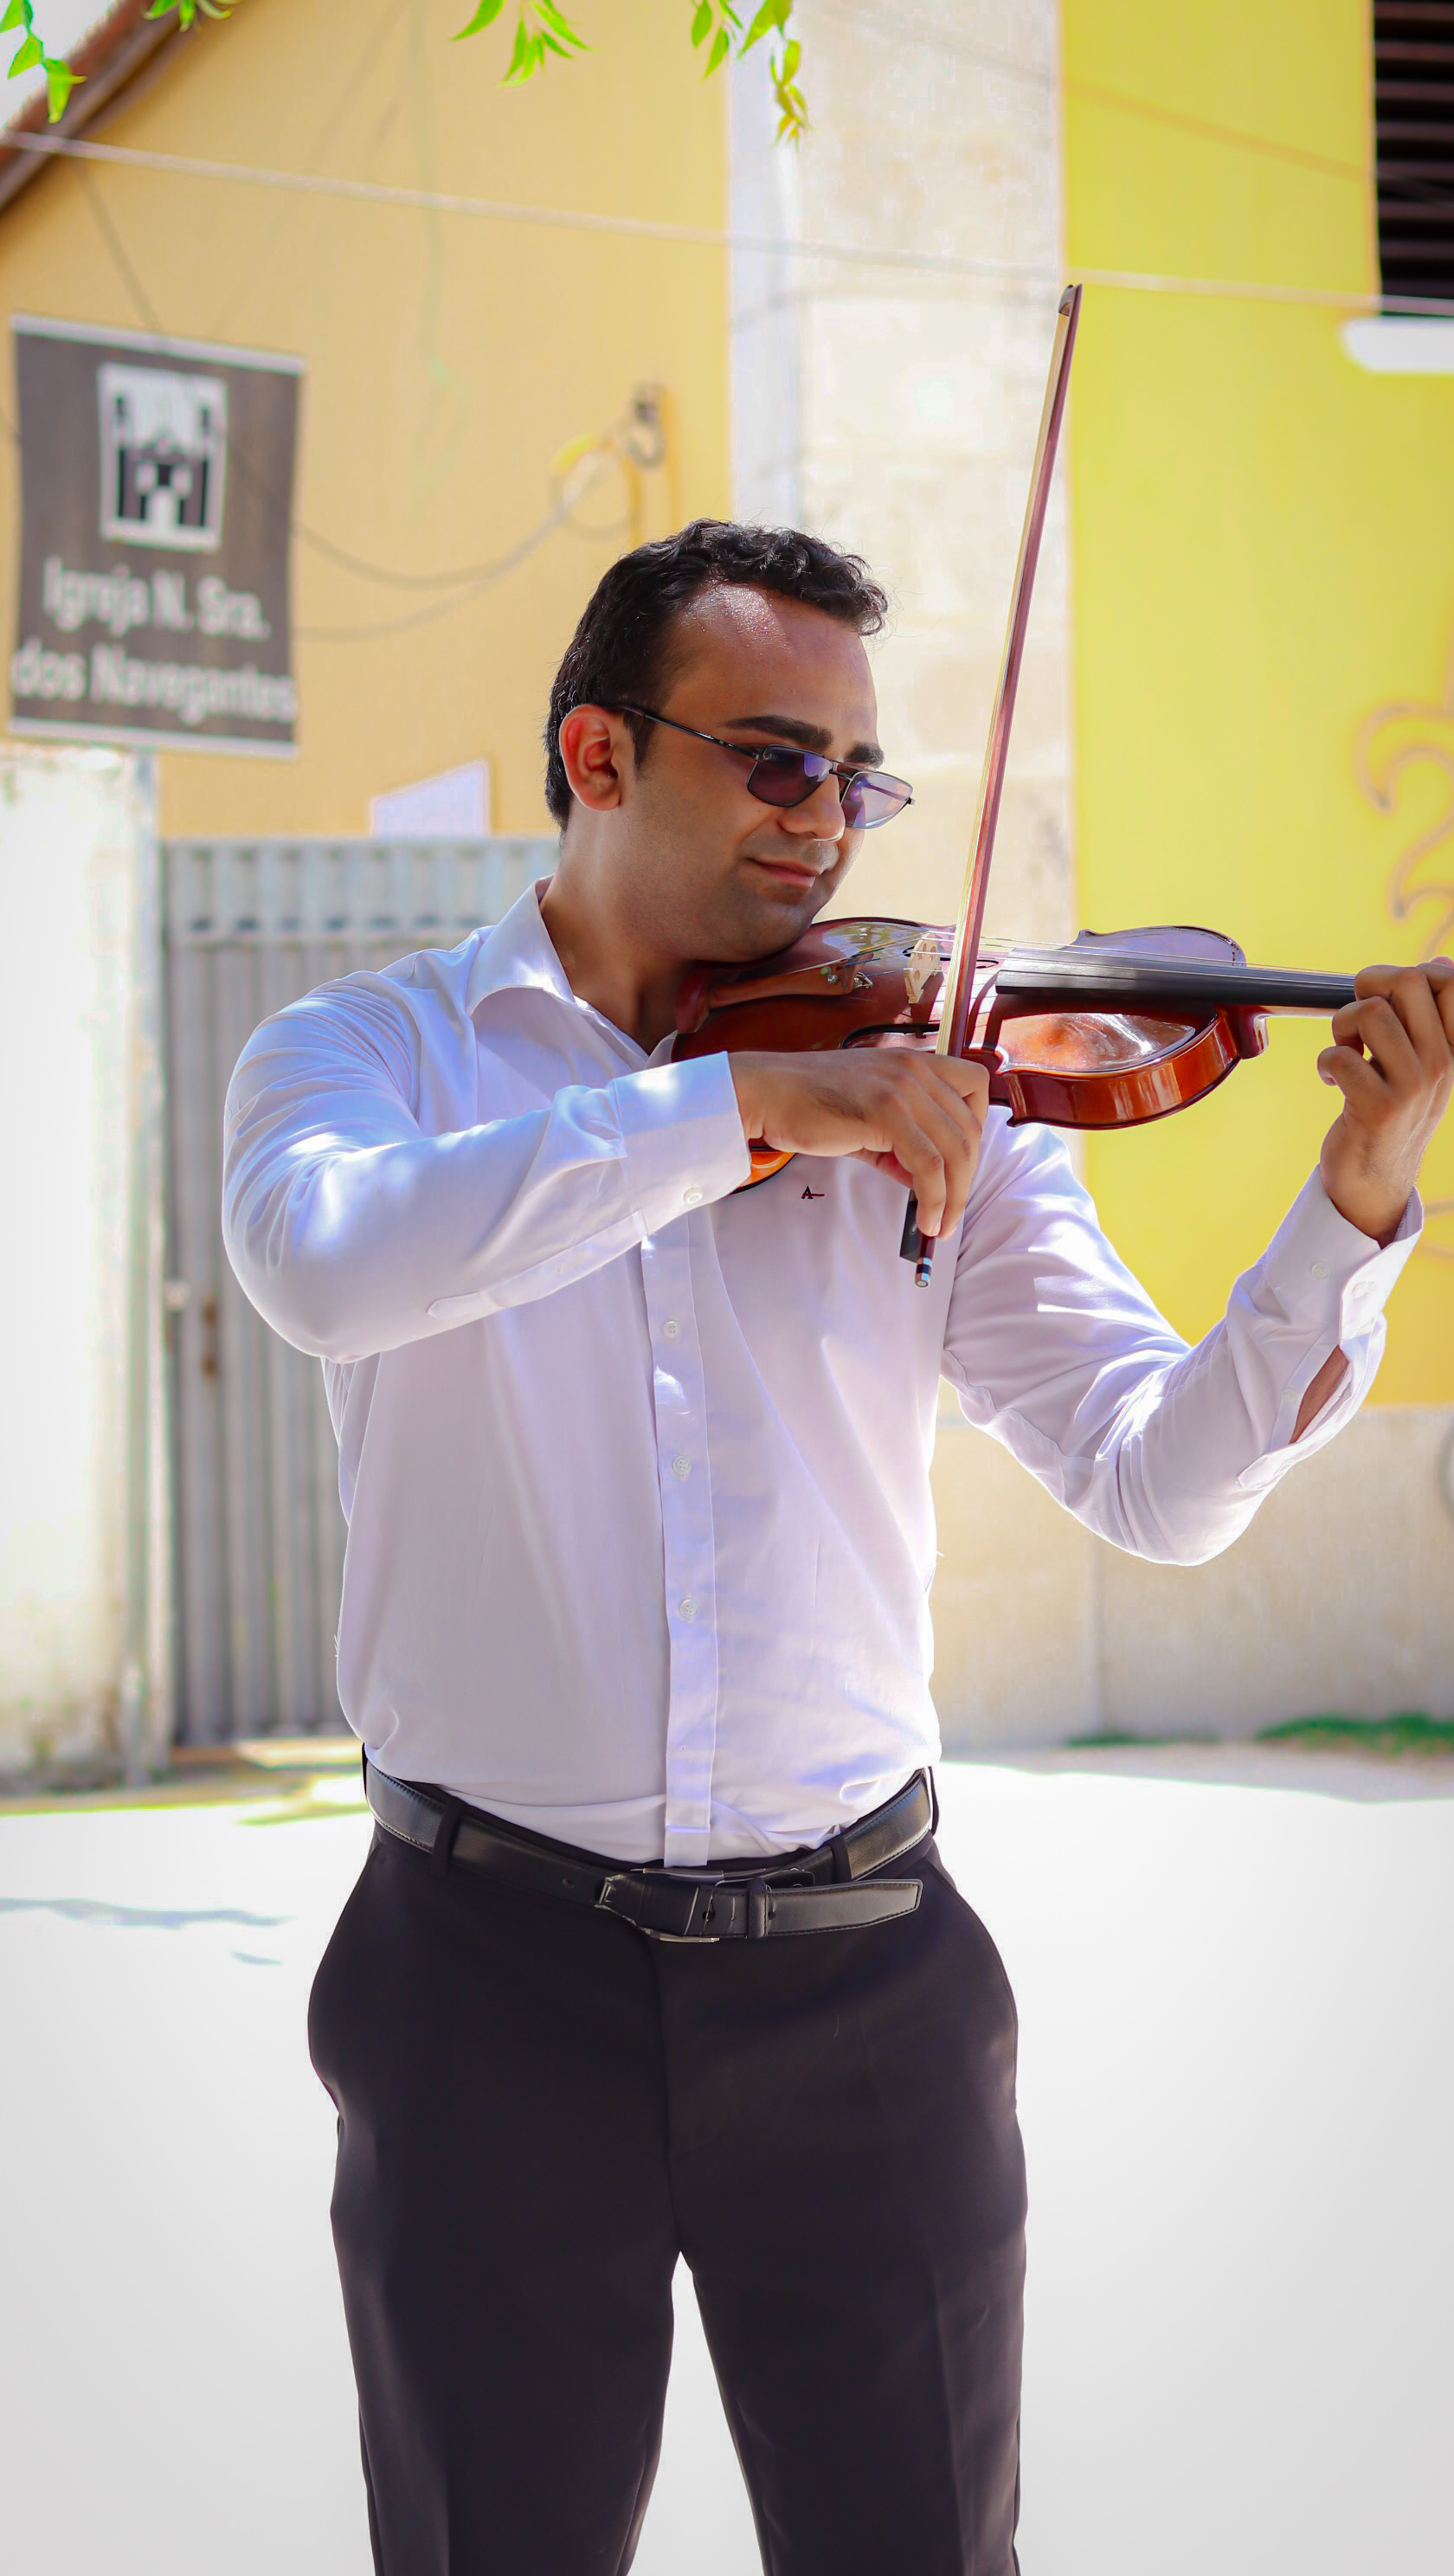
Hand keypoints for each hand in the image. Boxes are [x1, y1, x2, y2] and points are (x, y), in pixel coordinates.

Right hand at [731, 1048, 989, 1239]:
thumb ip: (900, 1143)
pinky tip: (924, 1218)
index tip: (961, 1163)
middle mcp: (916, 1069)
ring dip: (954, 1197)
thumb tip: (924, 1180)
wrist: (769, 1092)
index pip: (975, 1086)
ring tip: (940, 1226)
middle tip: (951, 1211)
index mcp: (915, 1061)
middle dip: (967, 1178)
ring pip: (956, 1150)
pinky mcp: (887, 1113)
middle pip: (970, 1128)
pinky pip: (929, 1165)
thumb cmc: (811, 1103)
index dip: (977, 1128)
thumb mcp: (869, 1115)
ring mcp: (903, 1088)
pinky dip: (934, 1199)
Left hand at [1318, 959, 1453, 1242]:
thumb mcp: (1420, 1064)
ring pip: (1371, 1013)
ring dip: (1342, 1026)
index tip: (1386, 1001)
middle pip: (1409, 981)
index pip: (1449, 979)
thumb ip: (1424, 1019)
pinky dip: (1326, 1062)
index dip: (1407, 972)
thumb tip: (1438, 962)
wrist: (1375, 1181)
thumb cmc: (1390, 1112)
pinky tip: (1331, 1081)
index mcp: (1453, 1048)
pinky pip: (1341, 1056)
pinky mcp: (1379, 1108)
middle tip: (1358, 1020)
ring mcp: (1413, 1087)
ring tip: (1345, 1051)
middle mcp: (1442, 1065)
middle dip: (1369, 988)